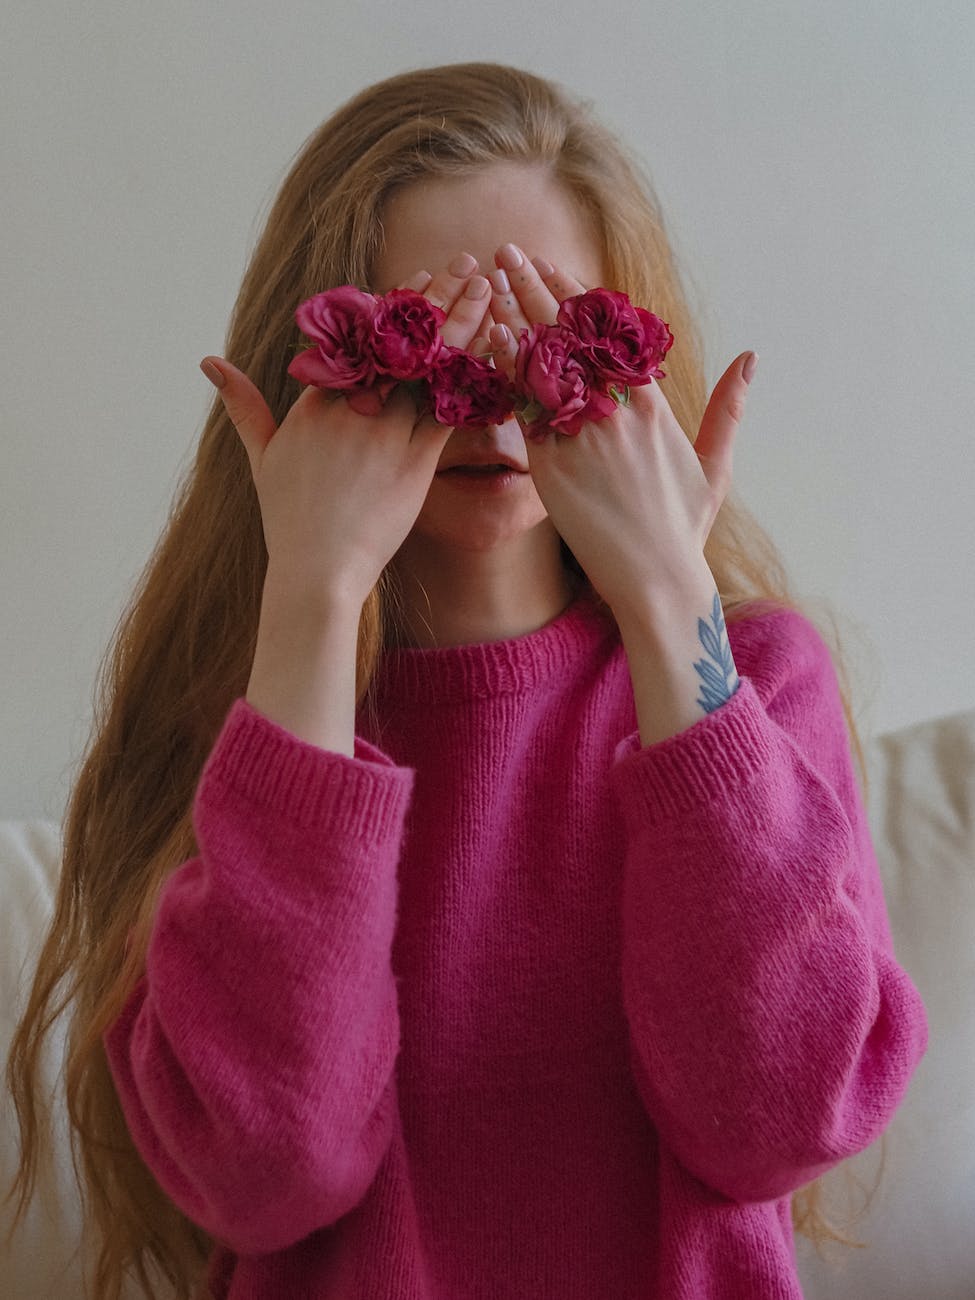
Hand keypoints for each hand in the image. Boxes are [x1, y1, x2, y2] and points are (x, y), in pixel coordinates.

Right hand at [199, 260, 501, 605]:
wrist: (317, 569)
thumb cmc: (289, 517)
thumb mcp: (261, 455)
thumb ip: (242, 405)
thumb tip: (209, 362)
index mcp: (318, 399)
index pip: (361, 338)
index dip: (394, 304)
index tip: (419, 277)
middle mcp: (352, 406)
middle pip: (400, 339)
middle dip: (434, 297)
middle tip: (462, 263)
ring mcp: (385, 432)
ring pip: (430, 365)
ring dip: (462, 322)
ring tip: (486, 287)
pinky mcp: (415, 461)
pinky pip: (450, 408)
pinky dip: (473, 376)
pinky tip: (496, 346)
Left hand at [485, 245, 755, 621]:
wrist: (655, 578)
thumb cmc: (682, 528)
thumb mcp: (715, 465)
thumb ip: (728, 409)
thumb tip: (751, 358)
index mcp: (653, 405)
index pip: (610, 334)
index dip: (577, 296)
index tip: (552, 265)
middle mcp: (616, 411)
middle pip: (569, 335)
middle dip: (535, 288)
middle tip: (507, 251)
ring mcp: (582, 436)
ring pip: (540, 363)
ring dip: (511, 317)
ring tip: (486, 281)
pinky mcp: (552, 466)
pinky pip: (523, 410)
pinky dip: (505, 372)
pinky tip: (486, 340)